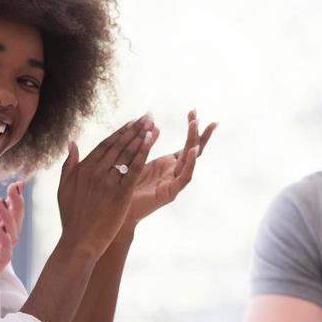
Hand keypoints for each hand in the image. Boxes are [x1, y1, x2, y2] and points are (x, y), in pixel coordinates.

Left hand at [0, 184, 22, 321]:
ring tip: (3, 203)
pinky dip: (6, 242)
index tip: (15, 183)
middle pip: (12, 222)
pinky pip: (4, 256)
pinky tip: (2, 230)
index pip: (2, 215)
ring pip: (12, 236)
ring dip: (9, 219)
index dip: (11, 199)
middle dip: (16, 204)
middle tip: (16, 188)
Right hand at [55, 115, 154, 259]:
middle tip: (147, 115)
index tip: (132, 121)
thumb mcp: (64, 187)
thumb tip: (71, 142)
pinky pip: (134, 169)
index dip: (121, 131)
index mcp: (83, 168)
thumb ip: (69, 164)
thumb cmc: (71, 217)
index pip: (106, 144)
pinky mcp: (120, 194)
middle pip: (119, 145)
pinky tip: (151, 141)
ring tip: (152, 123)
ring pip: (127, 154)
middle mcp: (95, 171)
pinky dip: (143, 153)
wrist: (79, 241)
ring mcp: (108, 182)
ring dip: (141, 136)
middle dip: (135, 129)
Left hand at [123, 111, 216, 229]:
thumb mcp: (138, 159)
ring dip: (194, 143)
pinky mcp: (170, 193)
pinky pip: (184, 178)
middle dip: (199, 133)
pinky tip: (191, 150)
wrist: (118, 212)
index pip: (187, 143)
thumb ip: (148, 144)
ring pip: (191, 161)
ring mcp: (174, 182)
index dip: (191, 128)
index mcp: (169, 164)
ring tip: (196, 126)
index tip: (194, 110)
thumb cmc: (127, 186)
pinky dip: (189, 164)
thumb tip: (154, 124)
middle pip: (193, 150)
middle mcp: (175, 172)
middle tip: (203, 116)